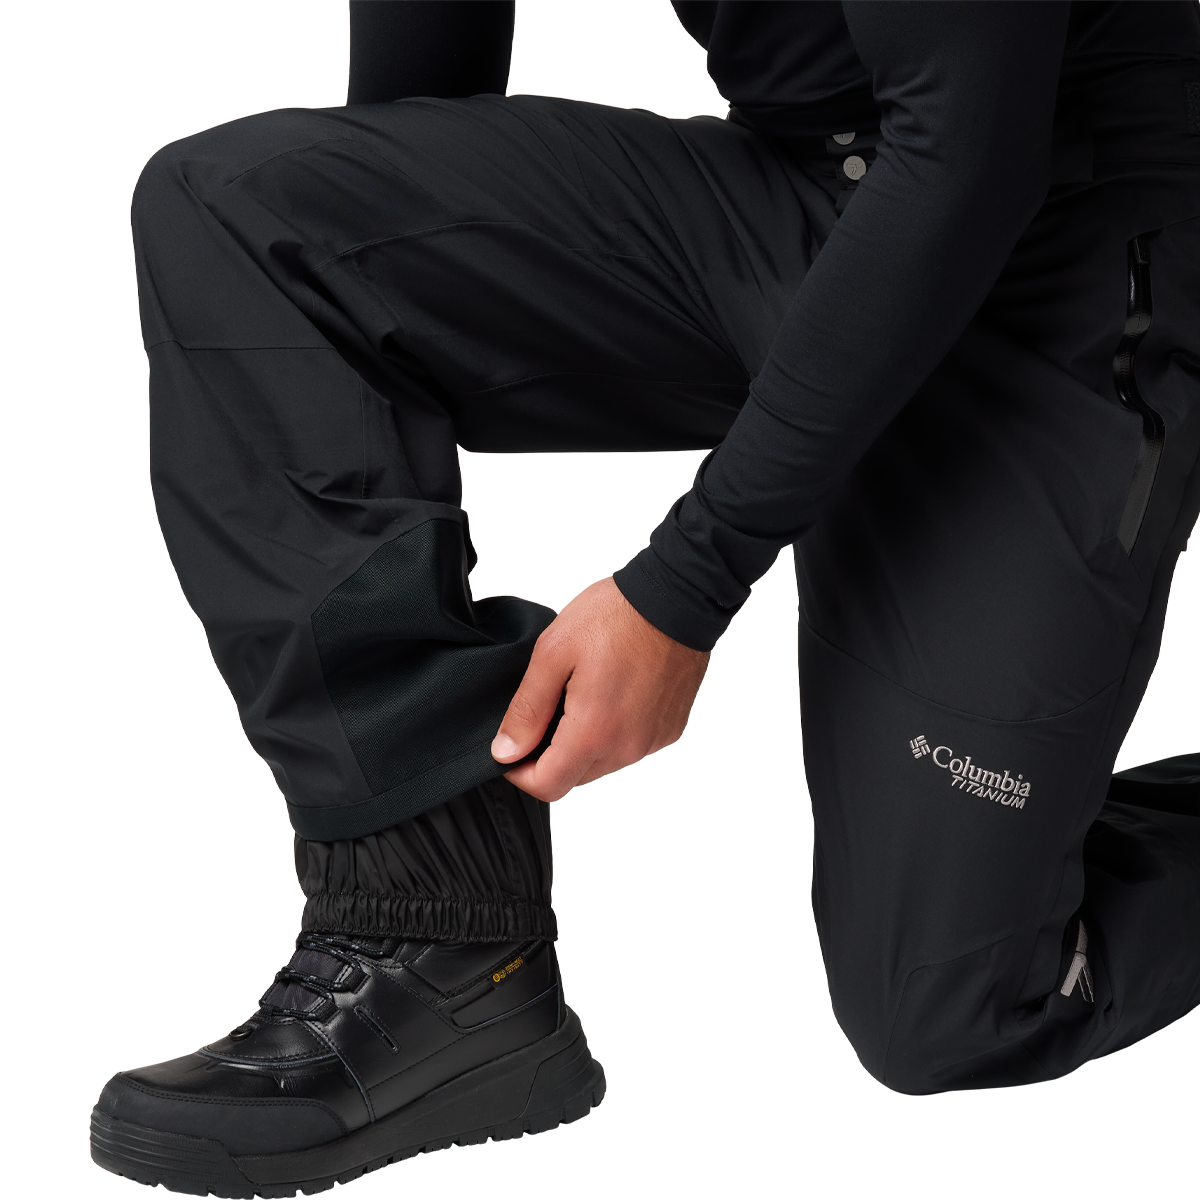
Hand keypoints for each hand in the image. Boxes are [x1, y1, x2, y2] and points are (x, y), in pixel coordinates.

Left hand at [490, 576, 710, 802]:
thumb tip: (506, 750)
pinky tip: (609, 695)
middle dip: (550, 757)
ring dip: (582, 744)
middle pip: (574, 777)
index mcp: (594, 732)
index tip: (511, 750)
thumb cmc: (618, 617)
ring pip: (602, 763)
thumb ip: (527, 709)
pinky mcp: (668, 730)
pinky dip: (612, 732)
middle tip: (544, 713)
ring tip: (578, 697)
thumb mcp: (553, 653)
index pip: (548, 786)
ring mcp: (651, 741)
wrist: (677, 598)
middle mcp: (627, 747)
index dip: (520, 773)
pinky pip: (629, 747)